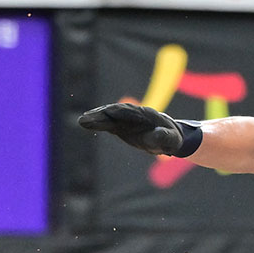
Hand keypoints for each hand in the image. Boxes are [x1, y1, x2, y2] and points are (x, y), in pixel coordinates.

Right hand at [79, 102, 202, 156]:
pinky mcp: (120, 126)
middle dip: (102, 114)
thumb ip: (164, 137)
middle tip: (86, 119)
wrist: (168, 137)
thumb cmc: (171, 139)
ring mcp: (126, 119)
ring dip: (96, 118)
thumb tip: (157, 135)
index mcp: (146, 115)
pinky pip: (107, 123)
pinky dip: (97, 122)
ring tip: (82, 121)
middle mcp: (134, 114)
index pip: (130, 112)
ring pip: (109, 116)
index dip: (119, 112)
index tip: (107, 113)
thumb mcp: (171, 140)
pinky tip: (85, 123)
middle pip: (115, 112)